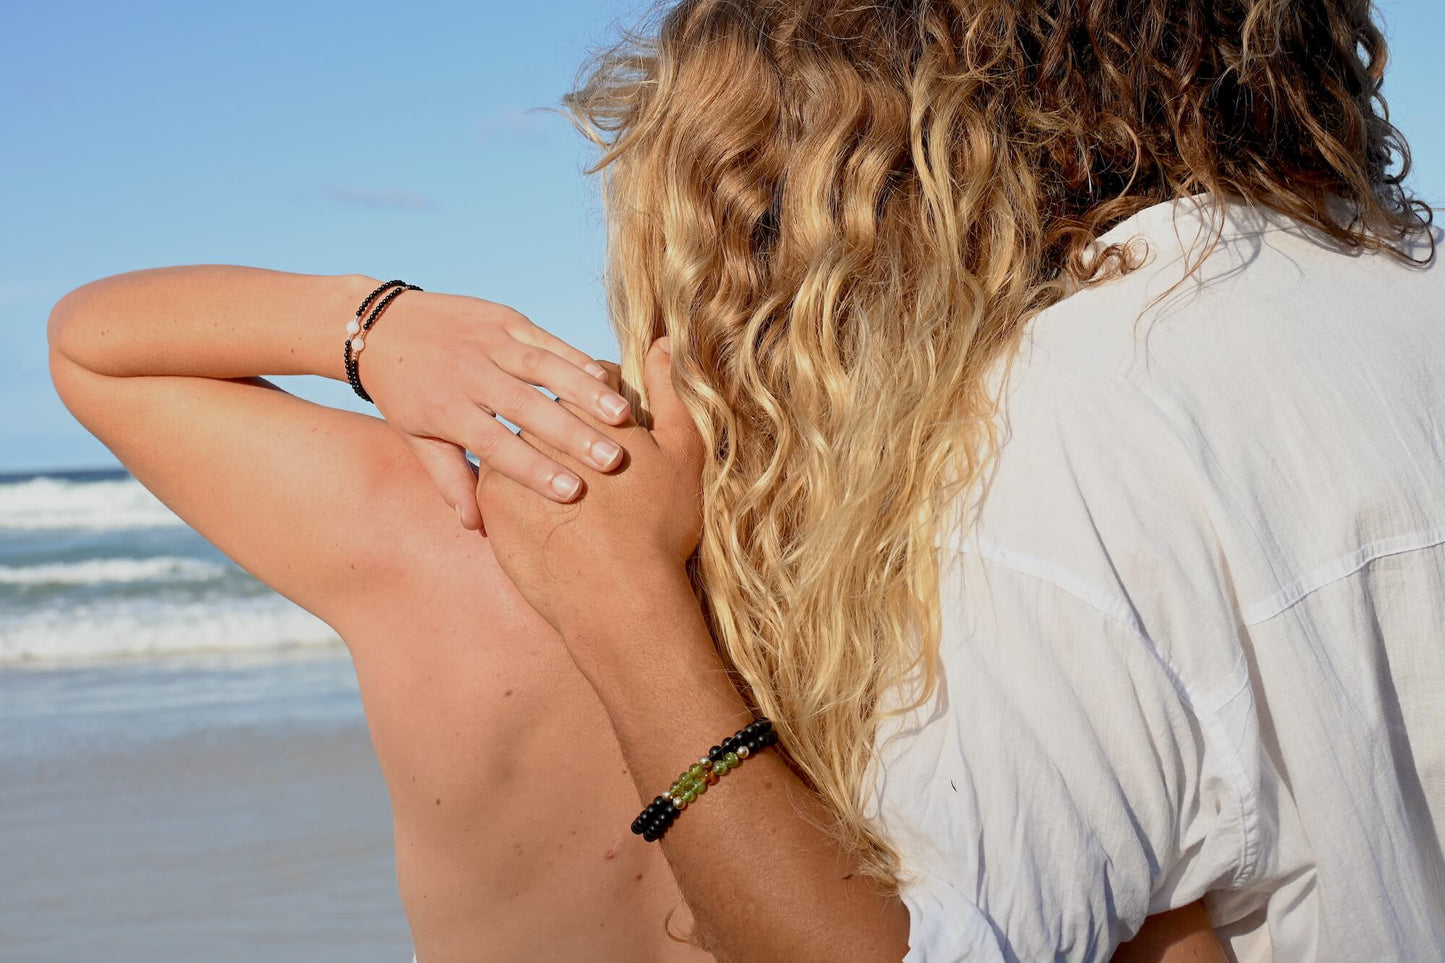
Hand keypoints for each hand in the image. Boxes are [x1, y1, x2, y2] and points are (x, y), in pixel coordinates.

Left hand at [357, 288, 638, 527]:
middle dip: (572, 435)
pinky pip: (545, 338)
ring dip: (586, 392)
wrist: (380, 324)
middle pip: (526, 407)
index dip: (533, 469)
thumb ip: (451, 480)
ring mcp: (487, 340)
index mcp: (445, 409)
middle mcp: (468, 373)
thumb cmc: (403, 392)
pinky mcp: (502, 316)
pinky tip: (607, 378)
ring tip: (622, 417)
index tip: (571, 492)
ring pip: (543, 368)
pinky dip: (576, 357)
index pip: (495, 445)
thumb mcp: (416, 438)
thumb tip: (477, 527)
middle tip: (612, 461)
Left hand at [475, 337, 706, 647]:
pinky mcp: (490, 498)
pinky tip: (540, 506)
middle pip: (548, 405)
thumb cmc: (658, 525)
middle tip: (593, 458)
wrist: (614, 596)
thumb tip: (664, 343)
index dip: (607, 401)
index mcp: (584, 404)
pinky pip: (500, 479)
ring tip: (566, 477)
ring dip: (538, 450)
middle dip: (569, 423)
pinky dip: (517, 484)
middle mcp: (538, 422)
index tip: (618, 424)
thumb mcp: (680, 454)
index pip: (588, 379)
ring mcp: (508, 458)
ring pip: (520, 439)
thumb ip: (670, 392)